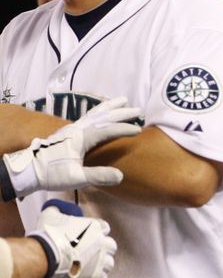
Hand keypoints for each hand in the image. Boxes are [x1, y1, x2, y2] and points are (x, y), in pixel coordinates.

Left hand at [3, 97, 141, 198]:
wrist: (29, 170)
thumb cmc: (52, 173)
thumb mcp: (76, 177)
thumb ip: (98, 175)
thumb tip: (120, 175)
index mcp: (81, 138)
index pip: (107, 130)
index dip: (124, 129)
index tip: (139, 130)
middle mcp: (78, 129)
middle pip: (103, 116)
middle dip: (121, 112)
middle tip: (138, 109)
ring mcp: (72, 129)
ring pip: (94, 113)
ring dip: (110, 106)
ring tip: (122, 99)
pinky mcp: (68, 132)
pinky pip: (88, 116)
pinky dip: (98, 111)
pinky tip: (101, 112)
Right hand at [30, 199, 116, 277]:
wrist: (46, 253)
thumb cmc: (49, 234)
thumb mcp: (51, 215)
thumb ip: (57, 210)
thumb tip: (55, 207)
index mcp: (95, 227)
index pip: (104, 228)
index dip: (97, 232)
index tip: (89, 236)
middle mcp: (102, 243)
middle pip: (111, 246)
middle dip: (103, 249)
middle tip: (90, 252)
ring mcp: (100, 260)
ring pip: (109, 263)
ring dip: (101, 265)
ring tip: (90, 267)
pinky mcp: (94, 275)